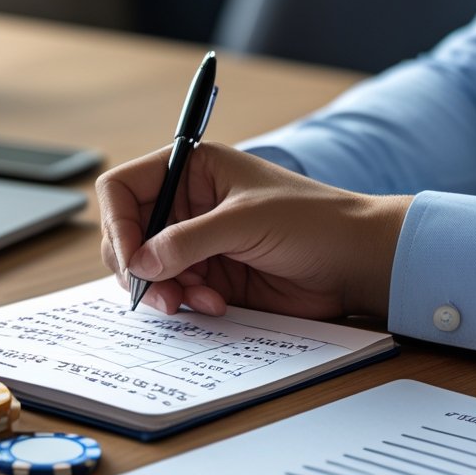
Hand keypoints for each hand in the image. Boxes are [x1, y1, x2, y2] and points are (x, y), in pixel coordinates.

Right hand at [97, 142, 411, 318]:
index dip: (118, 223)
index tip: (131, 257)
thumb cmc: (313, 221)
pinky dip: (185, 302)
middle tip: (156, 290)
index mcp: (192, 170)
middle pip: (128, 234)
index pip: (124, 188)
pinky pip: (175, 292)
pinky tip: (215, 304)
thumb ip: (188, 241)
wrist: (357, 263)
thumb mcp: (245, 221)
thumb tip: (140, 263)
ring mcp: (197, 243)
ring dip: (162, 289)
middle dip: (137, 265)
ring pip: (147, 269)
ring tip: (189, 301)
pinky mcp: (211, 277)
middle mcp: (188, 204)